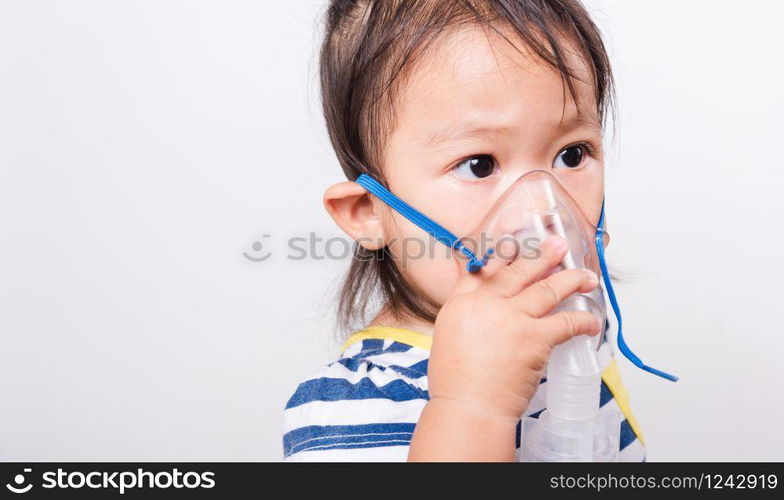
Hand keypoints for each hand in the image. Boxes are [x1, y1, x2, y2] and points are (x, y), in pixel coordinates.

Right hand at [428, 235, 601, 421]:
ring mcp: (511, 318)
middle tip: (559, 245)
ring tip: (586, 277)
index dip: (503, 254)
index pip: (482, 269)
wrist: (468, 407)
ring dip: (571, 280)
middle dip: (542, 255)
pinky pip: (566, 321)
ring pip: (547, 289)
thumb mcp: (449, 338)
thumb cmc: (457, 383)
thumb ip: (468, 317)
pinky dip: (582, 320)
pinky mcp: (534, 337)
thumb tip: (487, 311)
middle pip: (517, 270)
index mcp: (460, 303)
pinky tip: (591, 321)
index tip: (517, 245)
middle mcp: (485, 303)